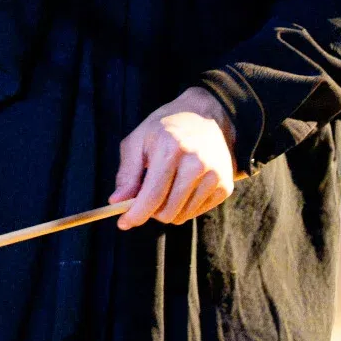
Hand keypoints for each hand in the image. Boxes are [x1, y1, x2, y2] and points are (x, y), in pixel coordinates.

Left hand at [111, 87, 236, 228]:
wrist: (206, 117)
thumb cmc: (165, 129)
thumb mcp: (138, 141)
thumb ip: (127, 173)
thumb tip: (116, 202)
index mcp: (170, 150)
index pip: (152, 195)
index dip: (136, 214)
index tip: (123, 223)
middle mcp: (196, 164)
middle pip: (167, 211)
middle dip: (150, 211)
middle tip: (145, 198)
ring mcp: (214, 177)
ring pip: (182, 215)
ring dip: (167, 209)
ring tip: (164, 187)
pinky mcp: (225, 186)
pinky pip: (197, 212)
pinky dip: (184, 206)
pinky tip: (181, 187)